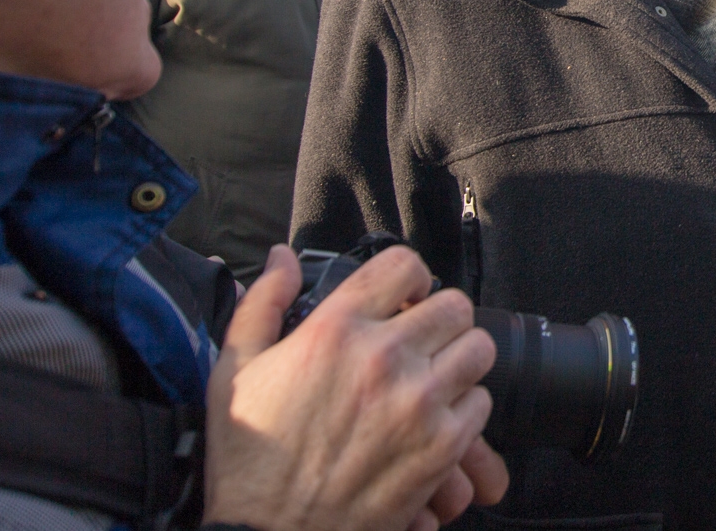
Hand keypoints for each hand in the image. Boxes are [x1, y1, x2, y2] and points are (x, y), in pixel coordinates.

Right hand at [203, 243, 509, 530]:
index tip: (405, 297)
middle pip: (454, 305)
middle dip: (439, 319)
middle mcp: (383, 357)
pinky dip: (463, 411)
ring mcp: (418, 401)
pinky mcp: (441, 446)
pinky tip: (432, 421)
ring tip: (433, 378)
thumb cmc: (248, 459)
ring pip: (478, 349)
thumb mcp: (234, 369)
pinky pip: (481, 404)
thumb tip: (281, 258)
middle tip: (423, 342)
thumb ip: (263, 302)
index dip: (409, 276)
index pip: (404, 264)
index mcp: (336, 328)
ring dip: (458, 360)